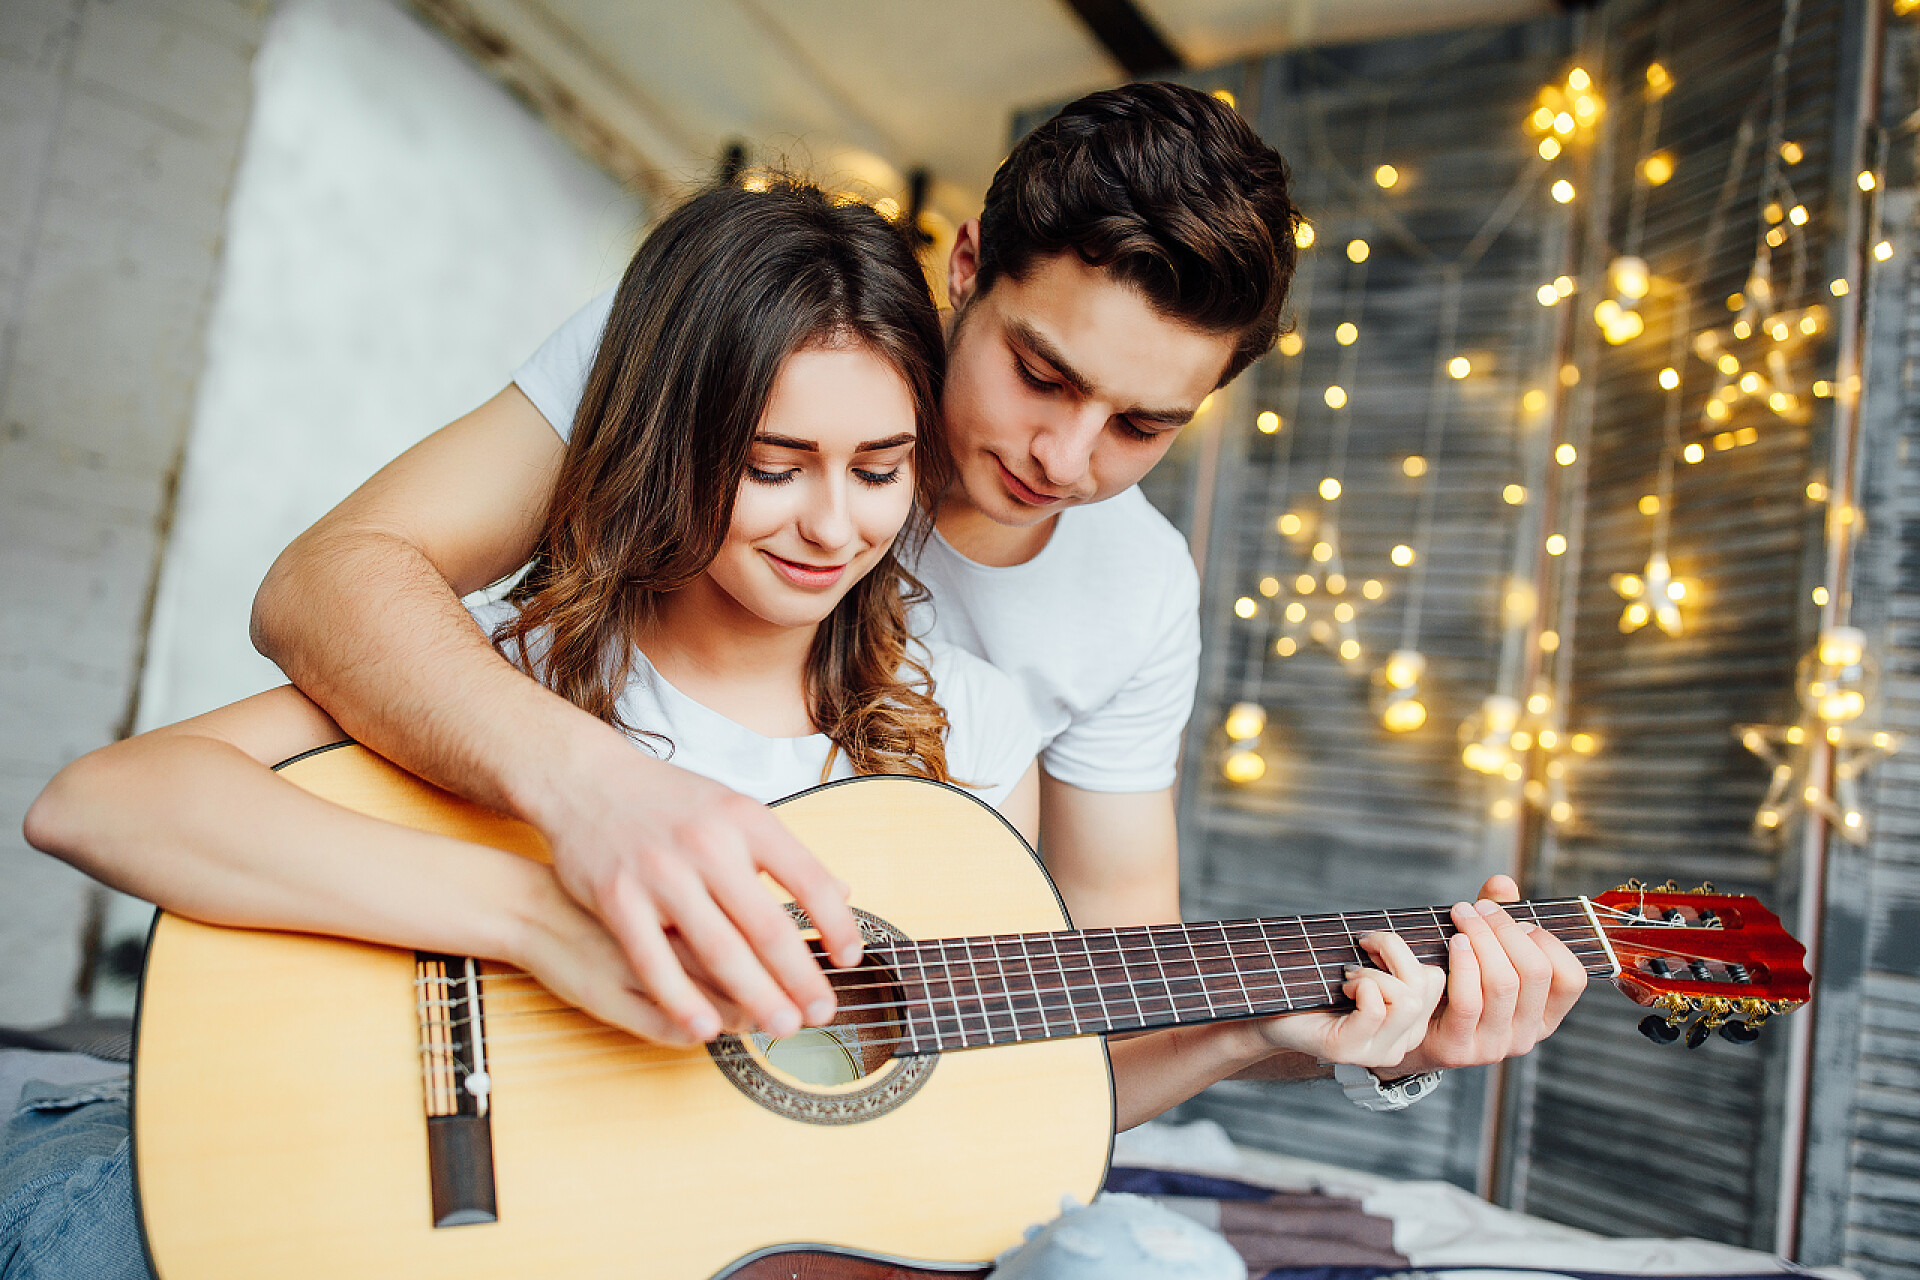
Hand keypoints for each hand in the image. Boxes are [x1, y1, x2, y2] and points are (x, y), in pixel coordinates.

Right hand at [536, 729, 862, 1044]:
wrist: (585, 778)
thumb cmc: (670, 800)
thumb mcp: (734, 809)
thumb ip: (785, 853)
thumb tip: (844, 892)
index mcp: (745, 819)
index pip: (807, 877)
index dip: (836, 923)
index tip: (851, 959)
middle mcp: (708, 843)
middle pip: (767, 926)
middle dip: (802, 978)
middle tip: (822, 1013)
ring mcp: (661, 872)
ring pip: (718, 950)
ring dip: (756, 996)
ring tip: (781, 1027)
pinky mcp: (617, 897)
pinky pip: (655, 961)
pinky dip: (683, 1000)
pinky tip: (706, 1029)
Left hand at [1254, 931, 1446, 1070]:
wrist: (1271, 1015)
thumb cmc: (1318, 987)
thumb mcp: (1365, 971)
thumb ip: (1395, 963)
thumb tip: (1423, 931)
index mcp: (1412, 1024)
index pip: (1437, 980)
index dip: (1407, 952)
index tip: (1374, 944)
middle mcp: (1402, 1043)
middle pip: (1426, 984)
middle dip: (1392, 951)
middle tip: (1360, 949)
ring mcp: (1376, 1052)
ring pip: (1405, 999)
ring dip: (1373, 973)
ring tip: (1349, 976)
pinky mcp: (1347, 1050)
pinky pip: (1376, 1009)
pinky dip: (1361, 986)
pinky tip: (1342, 988)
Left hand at [1389, 875, 1587, 1073]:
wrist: (1410, 1025)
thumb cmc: (1455, 983)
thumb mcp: (1483, 952)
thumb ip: (1498, 918)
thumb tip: (1502, 883)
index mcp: (1545, 1014)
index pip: (1572, 978)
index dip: (1549, 942)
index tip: (1521, 920)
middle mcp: (1527, 1035)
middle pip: (1535, 973)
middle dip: (1506, 929)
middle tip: (1479, 908)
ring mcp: (1495, 1046)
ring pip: (1503, 983)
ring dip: (1482, 939)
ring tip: (1462, 915)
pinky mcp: (1460, 1048)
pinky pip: (1469, 1001)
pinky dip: (1464, 964)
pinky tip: (1454, 942)